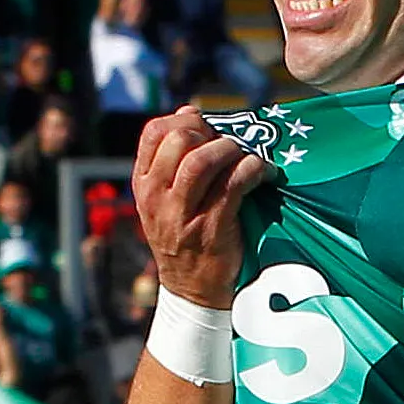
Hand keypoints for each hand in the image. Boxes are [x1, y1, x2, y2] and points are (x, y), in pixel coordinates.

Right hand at [133, 107, 271, 309]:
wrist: (192, 291)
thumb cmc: (184, 236)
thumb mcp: (164, 200)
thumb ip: (173, 160)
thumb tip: (190, 112)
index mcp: (143, 185)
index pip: (152, 133)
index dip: (183, 121)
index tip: (206, 126)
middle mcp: (156, 198)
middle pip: (179, 140)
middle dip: (210, 133)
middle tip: (230, 142)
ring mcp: (181, 215)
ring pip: (201, 161)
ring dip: (230, 149)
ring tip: (244, 155)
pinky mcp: (210, 229)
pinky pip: (232, 185)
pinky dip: (251, 170)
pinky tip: (260, 171)